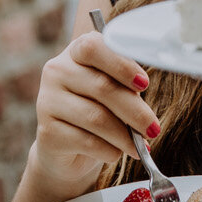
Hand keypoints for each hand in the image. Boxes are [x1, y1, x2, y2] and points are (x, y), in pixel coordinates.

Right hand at [29, 30, 160, 200]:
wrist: (68, 148)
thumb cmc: (98, 110)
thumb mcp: (115, 91)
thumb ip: (128, 88)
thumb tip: (149, 109)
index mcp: (75, 52)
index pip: (94, 47)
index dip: (122, 65)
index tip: (144, 85)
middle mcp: (56, 71)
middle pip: (101, 87)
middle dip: (135, 111)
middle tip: (153, 129)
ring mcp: (47, 101)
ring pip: (96, 117)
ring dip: (124, 136)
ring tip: (139, 147)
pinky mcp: (47, 132)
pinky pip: (86, 141)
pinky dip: (109, 150)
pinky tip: (115, 153)